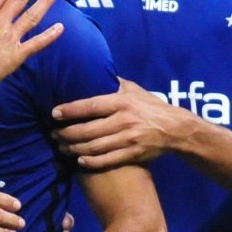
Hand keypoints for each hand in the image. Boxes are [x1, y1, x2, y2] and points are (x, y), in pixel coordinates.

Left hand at [52, 78, 183, 168]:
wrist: (177, 129)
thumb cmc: (151, 106)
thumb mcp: (134, 90)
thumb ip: (113, 83)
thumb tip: (92, 70)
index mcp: (122, 102)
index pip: (90, 106)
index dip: (70, 110)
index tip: (54, 113)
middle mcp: (124, 120)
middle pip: (87, 130)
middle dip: (66, 134)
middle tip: (54, 134)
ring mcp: (129, 139)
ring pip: (94, 147)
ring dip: (73, 149)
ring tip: (62, 147)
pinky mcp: (134, 154)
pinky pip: (107, 160)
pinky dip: (91, 162)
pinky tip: (79, 160)